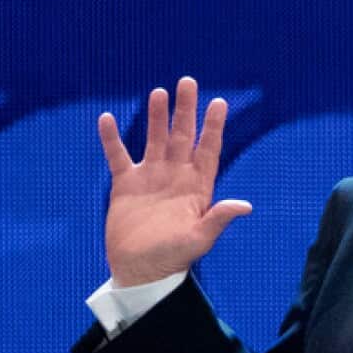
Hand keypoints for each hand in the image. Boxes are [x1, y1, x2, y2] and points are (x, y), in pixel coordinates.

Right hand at [98, 76, 251, 286]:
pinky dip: (111, 138)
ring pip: (154, 139)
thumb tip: (245, 206)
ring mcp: (150, 178)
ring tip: (158, 93)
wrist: (141, 271)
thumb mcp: (199, 239)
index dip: (213, 127)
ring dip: (156, 117)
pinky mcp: (126, 185)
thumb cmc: (174, 258)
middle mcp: (175, 176)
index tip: (218, 103)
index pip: (207, 150)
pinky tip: (107, 118)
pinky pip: (118, 156)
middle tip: (188, 82)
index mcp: (196, 187)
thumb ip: (218, 219)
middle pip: (182, 136)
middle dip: (185, 110)